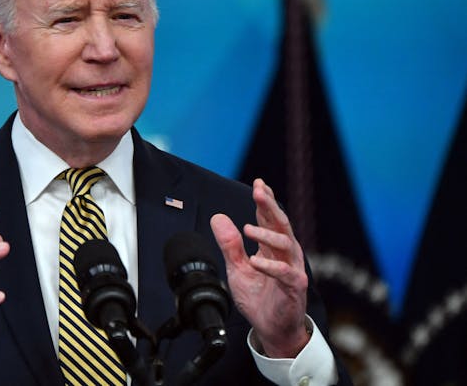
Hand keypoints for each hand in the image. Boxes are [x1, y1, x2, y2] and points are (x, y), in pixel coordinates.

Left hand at [210, 179, 308, 357]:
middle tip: (259, 191)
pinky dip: (270, 266)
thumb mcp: (237, 268)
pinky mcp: (294, 287)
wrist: (271, 329)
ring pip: (286, 244)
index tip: (258, 183)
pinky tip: (255, 261)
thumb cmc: (259, 298)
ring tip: (248, 228)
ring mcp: (292, 269)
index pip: (269, 219)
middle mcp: (285, 254)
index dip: (265, 201)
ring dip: (267, 235)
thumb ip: (229, 245)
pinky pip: (285, 273)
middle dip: (270, 206)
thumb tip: (218, 217)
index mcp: (273, 247)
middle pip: (280, 224)